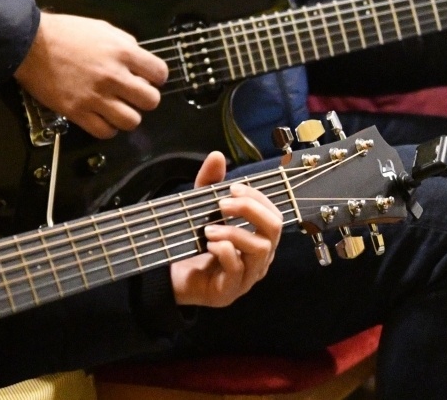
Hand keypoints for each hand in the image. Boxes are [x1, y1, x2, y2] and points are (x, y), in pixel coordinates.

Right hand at [15, 11, 167, 137]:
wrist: (31, 44)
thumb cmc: (66, 32)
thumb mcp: (102, 28)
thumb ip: (124, 42)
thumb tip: (137, 57)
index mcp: (122, 52)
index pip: (159, 73)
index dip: (156, 77)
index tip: (149, 78)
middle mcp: (113, 76)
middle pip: (150, 101)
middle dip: (145, 99)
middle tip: (133, 95)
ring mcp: (96, 97)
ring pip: (131, 121)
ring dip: (128, 116)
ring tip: (119, 109)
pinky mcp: (77, 112)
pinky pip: (105, 132)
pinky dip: (108, 128)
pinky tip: (103, 119)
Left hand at [170, 152, 280, 307]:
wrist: (172, 278)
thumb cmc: (195, 244)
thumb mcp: (201, 209)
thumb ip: (210, 184)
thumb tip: (217, 155)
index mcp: (259, 238)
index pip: (273, 213)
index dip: (257, 198)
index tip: (232, 187)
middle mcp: (260, 258)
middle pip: (274, 228)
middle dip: (250, 210)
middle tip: (222, 204)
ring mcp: (247, 277)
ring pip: (259, 249)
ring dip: (234, 232)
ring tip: (208, 229)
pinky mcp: (230, 292)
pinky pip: (237, 269)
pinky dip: (224, 252)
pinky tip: (209, 245)